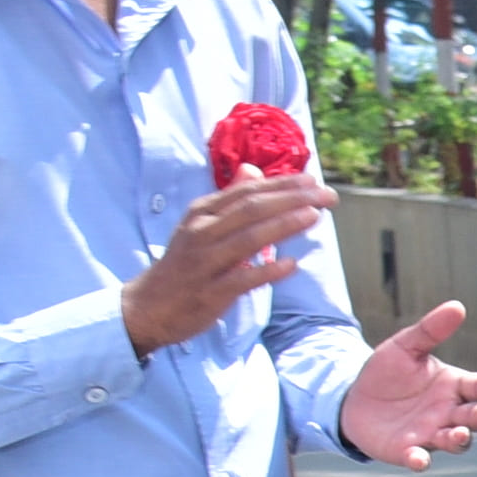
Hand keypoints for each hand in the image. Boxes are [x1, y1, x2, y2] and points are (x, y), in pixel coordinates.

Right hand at [123, 174, 338, 357]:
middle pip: (250, 209)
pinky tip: (292, 265)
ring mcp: (205, 262)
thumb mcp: (200, 225)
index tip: (313, 181)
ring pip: (247, 239)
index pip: (246, 192)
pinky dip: (268, 271)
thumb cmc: (184, 263)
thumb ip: (229, 199)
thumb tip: (252, 170)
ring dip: (283, 226)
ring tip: (314, 217)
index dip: (282, 185)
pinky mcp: (210, 292)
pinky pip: (243, 279)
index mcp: (201, 213)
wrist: (149, 306)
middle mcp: (201, 232)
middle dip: (291, 200)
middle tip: (326, 196)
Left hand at [336, 299, 476, 467]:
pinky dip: (421, 460)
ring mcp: (432, 434)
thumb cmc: (387, 372)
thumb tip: (457, 306)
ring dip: (460, 439)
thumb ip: (430, 330)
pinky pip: (420, 458)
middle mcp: (450, 413)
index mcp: (454, 386)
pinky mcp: (409, 450)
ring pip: (456, 441)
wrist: (354, 399)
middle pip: (476, 417)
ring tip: (459, 434)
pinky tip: (419, 459)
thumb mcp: (405, 346)